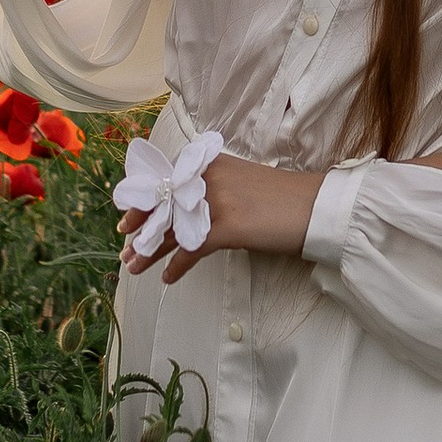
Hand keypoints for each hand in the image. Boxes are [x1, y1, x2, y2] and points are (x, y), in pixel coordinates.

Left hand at [129, 153, 322, 286]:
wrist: (315, 207)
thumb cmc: (282, 198)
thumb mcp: (240, 181)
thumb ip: (211, 188)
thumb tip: (185, 210)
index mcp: (209, 163)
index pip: (165, 183)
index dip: (144, 205)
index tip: (128, 221)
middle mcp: (208, 178)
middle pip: (164, 207)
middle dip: (141, 231)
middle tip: (125, 249)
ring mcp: (217, 201)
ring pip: (172, 229)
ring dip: (150, 252)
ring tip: (134, 268)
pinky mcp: (228, 227)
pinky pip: (192, 250)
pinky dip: (178, 266)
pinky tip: (168, 278)